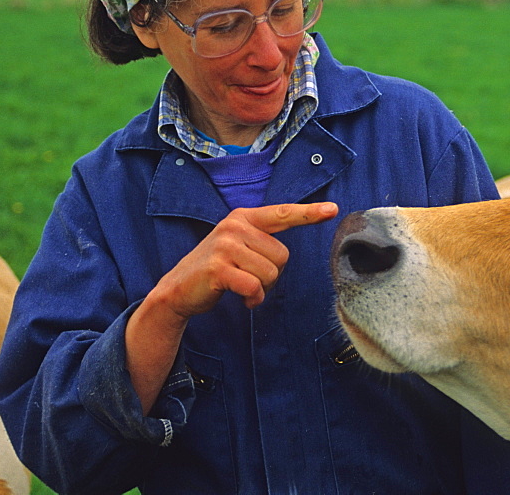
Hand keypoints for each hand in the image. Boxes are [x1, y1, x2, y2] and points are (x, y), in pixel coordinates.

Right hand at [154, 202, 337, 317]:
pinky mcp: (218, 268)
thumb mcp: (238, 246)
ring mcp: (225, 246)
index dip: (309, 213)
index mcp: (244, 217)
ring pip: (271, 273)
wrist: (177, 290)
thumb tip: (288, 248)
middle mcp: (235, 226)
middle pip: (282, 256)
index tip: (332, 210)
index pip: (283, 213)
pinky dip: (253, 299)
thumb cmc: (216, 268)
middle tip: (248, 276)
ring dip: (261, 288)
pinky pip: (254, 287)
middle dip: (271, 274)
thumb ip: (262, 240)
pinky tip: (241, 298)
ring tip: (241, 285)